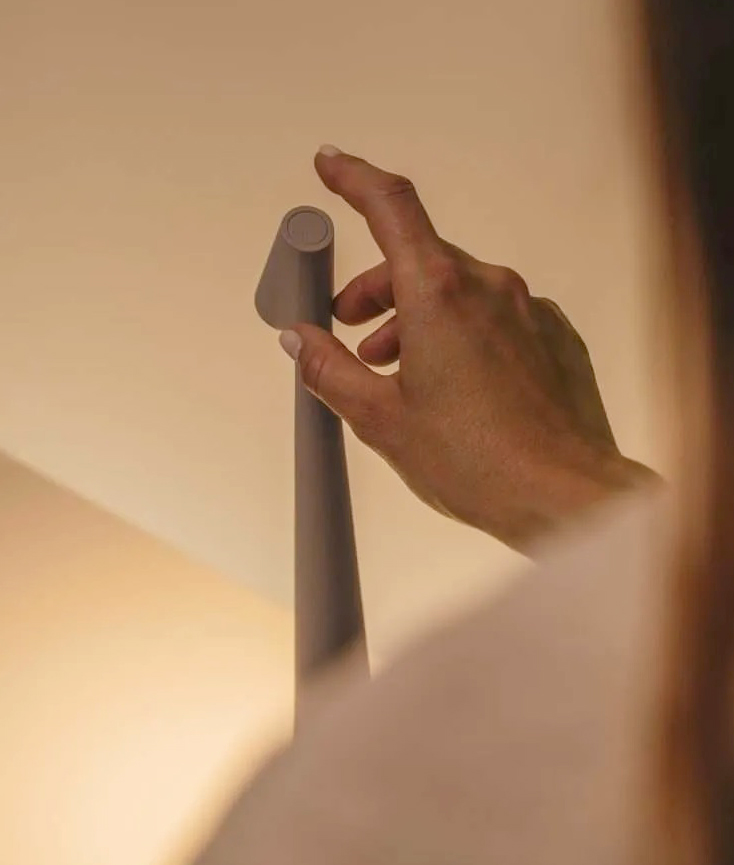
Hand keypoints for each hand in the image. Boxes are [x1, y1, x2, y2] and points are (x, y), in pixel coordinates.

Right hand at [278, 147, 656, 552]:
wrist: (566, 497)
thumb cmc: (477, 462)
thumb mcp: (382, 420)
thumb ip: (330, 371)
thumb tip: (299, 340)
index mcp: (441, 294)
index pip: (391, 206)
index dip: (354, 178)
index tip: (330, 164)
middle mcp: (490, 287)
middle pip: (419, 260)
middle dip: (375, 290)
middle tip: (350, 331)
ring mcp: (528, 310)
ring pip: (457, 292)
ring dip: (416, 318)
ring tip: (397, 370)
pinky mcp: (553, 337)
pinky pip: (495, 318)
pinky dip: (463, 334)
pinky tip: (455, 386)